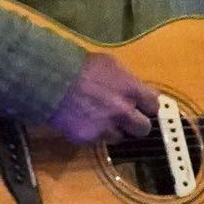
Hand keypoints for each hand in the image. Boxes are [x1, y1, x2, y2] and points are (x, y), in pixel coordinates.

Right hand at [46, 54, 160, 145]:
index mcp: (131, 90)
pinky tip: (83, 121)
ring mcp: (106, 127)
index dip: (147, 105)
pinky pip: (96, 140)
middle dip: (136, 123)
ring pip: (119, 137)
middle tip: (125, 117)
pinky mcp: (89, 138)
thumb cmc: (80, 66)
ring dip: (112, 129)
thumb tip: (137, 87)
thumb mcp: (109, 63)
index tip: (142, 106)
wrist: (50, 80)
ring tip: (99, 118)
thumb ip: (126, 79)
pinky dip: (92, 133)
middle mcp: (123, 111)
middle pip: (143, 128)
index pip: (153, 105)